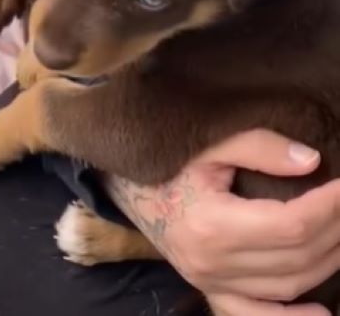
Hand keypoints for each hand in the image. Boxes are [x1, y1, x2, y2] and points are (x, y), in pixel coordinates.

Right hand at [109, 131, 339, 312]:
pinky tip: (322, 315)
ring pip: (288, 286)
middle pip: (296, 256)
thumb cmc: (166, 160)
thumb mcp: (208, 144)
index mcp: (212, 225)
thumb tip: (312, 161)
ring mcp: (211, 283)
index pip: (290, 224)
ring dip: (327, 261)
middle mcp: (213, 264)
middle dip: (335, 228)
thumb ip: (258, 147)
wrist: (124, 184)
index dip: (328, 206)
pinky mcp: (211, 291)